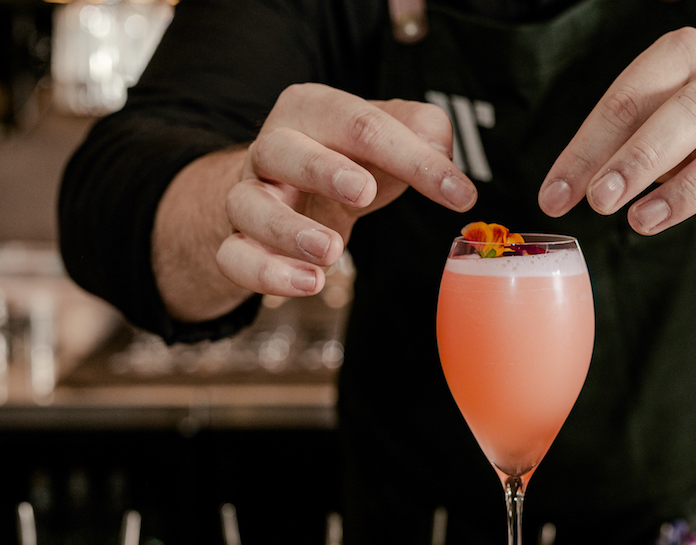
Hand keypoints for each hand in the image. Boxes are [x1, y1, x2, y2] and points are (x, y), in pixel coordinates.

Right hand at [218, 83, 476, 295]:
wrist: (289, 189)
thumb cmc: (347, 157)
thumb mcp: (388, 134)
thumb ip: (423, 130)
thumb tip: (441, 152)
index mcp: (313, 110)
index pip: (362, 124)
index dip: (414, 158)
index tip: (460, 194)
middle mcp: (273, 147)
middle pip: (283, 150)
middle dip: (322, 170)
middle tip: (363, 193)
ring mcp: (249, 194)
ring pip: (248, 205)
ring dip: (288, 230)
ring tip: (332, 253)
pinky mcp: (238, 241)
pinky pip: (235, 257)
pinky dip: (266, 273)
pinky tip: (307, 284)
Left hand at [538, 28, 695, 234]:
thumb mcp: (648, 119)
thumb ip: (604, 151)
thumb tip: (556, 196)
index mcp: (686, 56)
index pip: (630, 98)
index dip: (588, 149)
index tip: (556, 197)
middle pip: (690, 112)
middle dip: (641, 159)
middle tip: (601, 202)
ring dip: (684, 192)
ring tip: (642, 222)